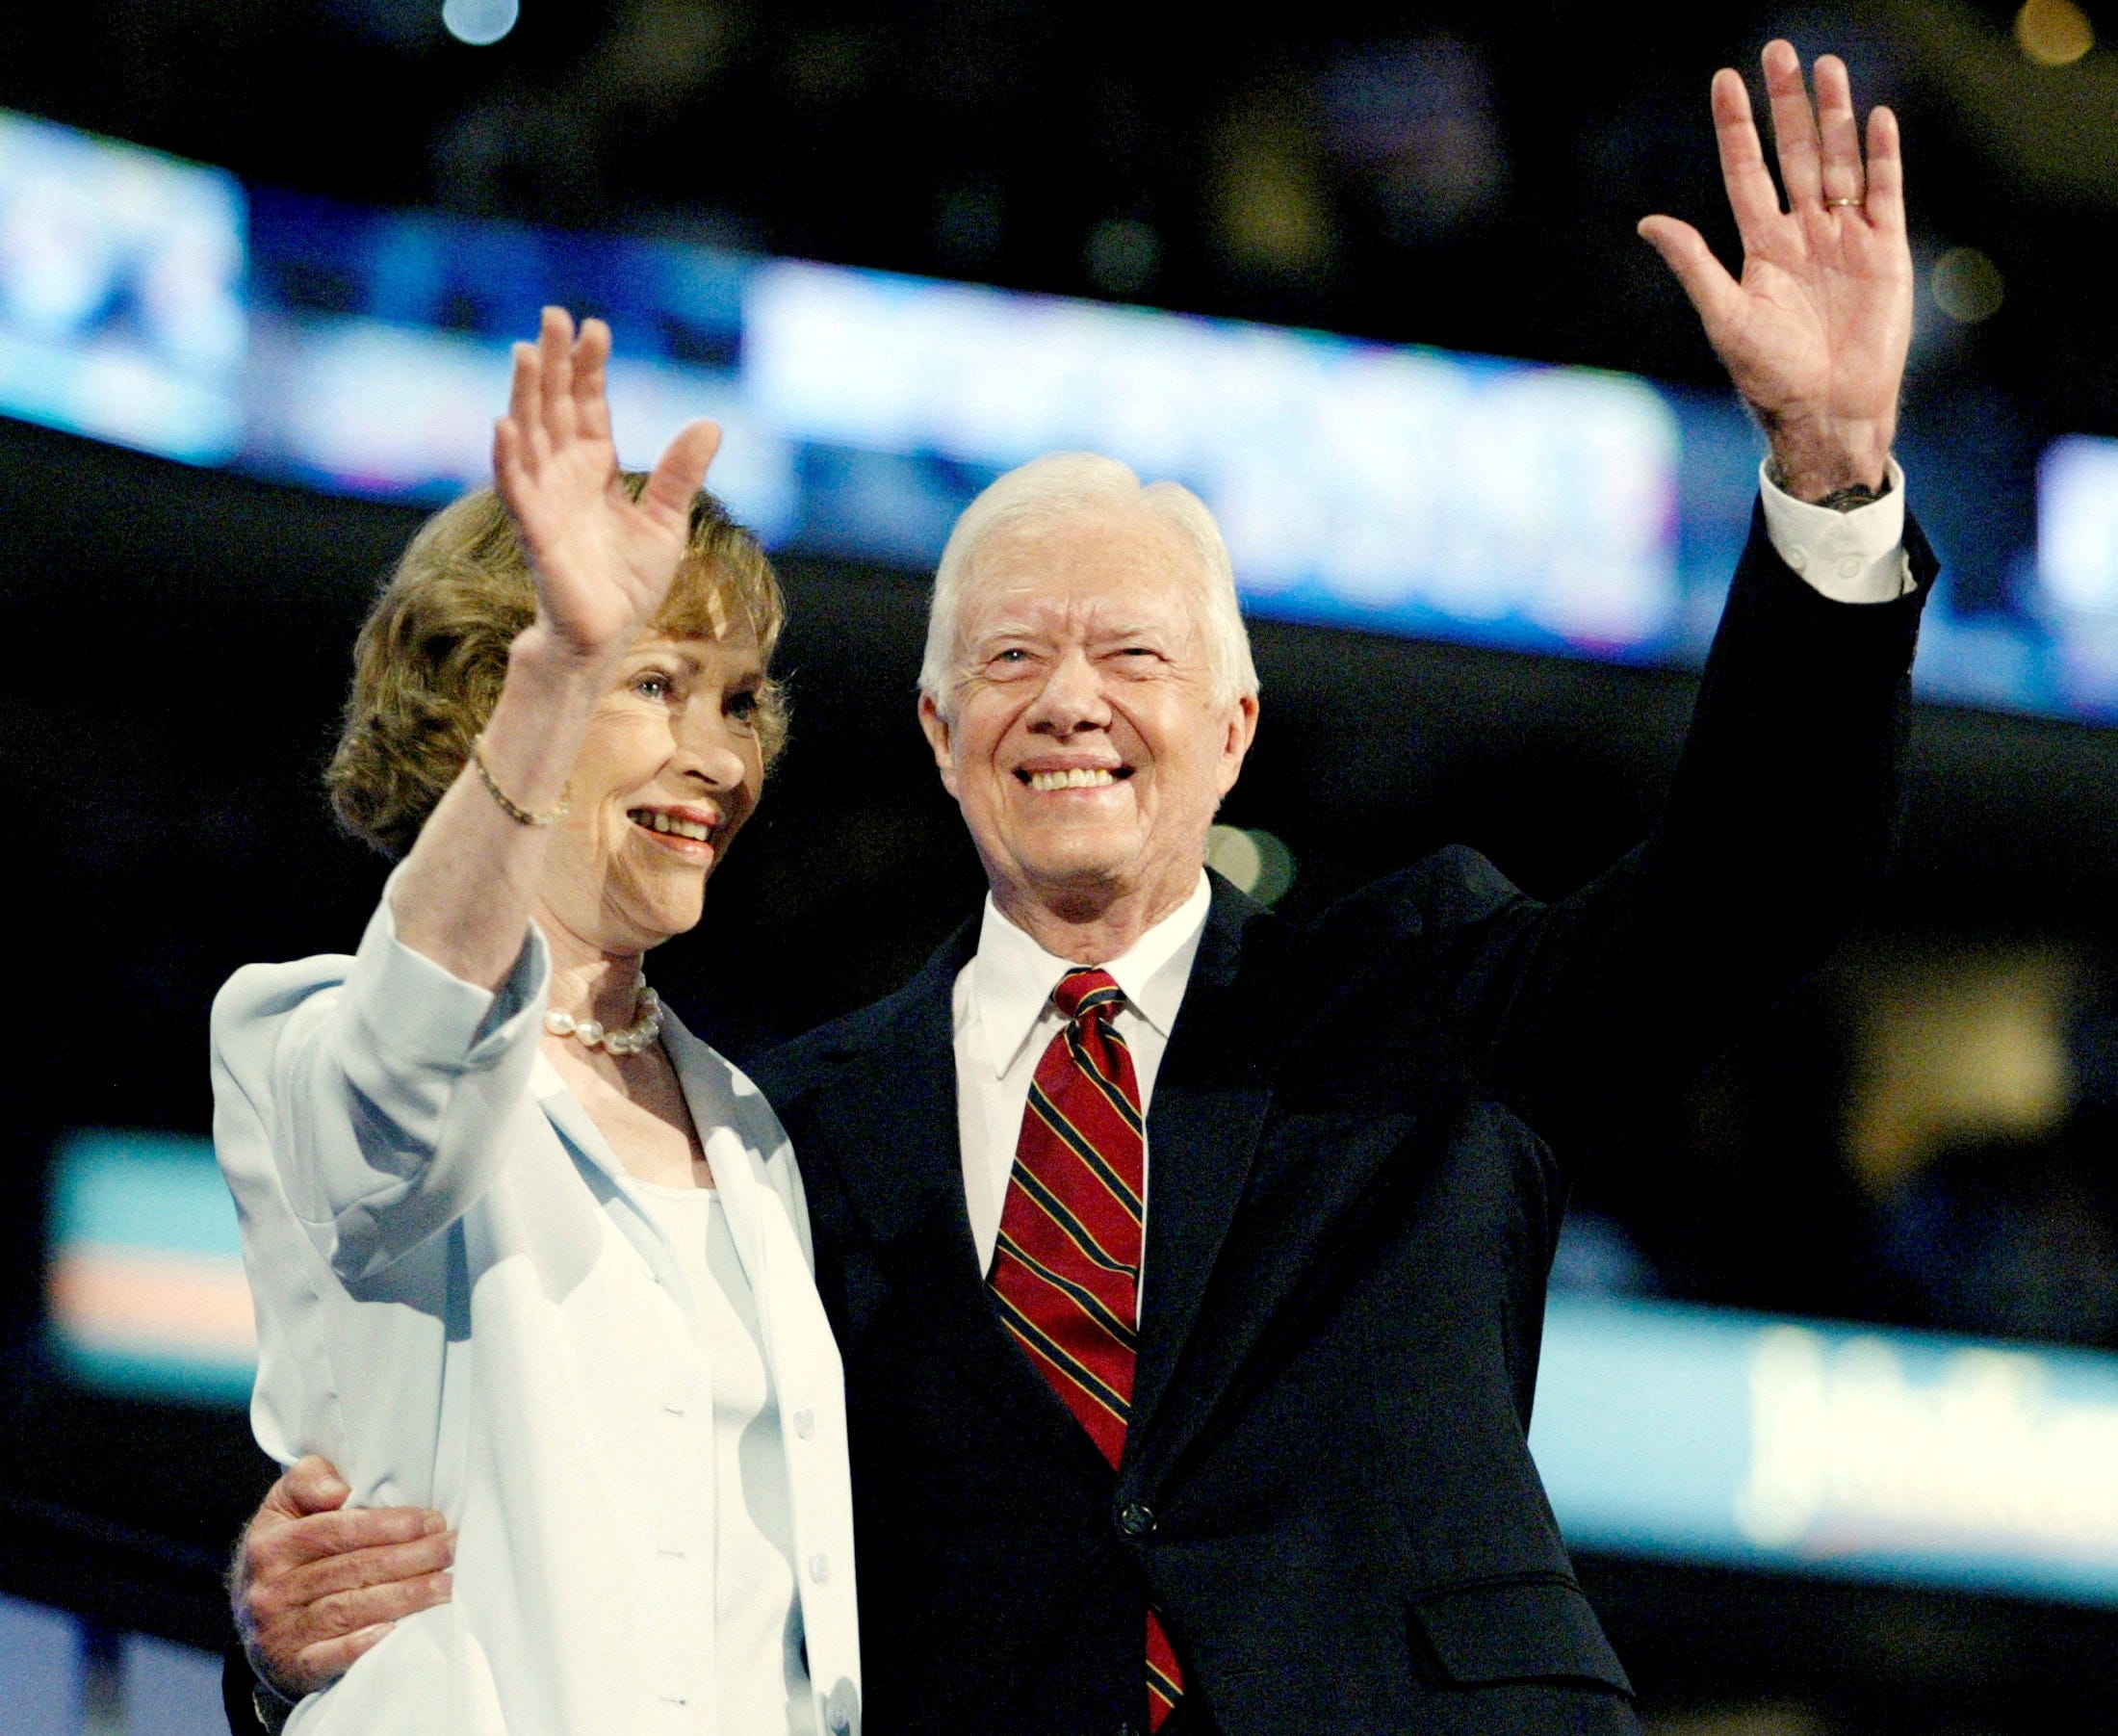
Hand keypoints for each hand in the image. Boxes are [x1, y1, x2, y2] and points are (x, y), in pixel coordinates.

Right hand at [231, 1456, 455, 1698]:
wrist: (256, 1621)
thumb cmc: (287, 1551)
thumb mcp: (285, 1507)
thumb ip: (309, 1481)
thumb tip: (338, 1490)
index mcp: (269, 1545)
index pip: (335, 1531)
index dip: (387, 1525)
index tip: (431, 1521)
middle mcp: (270, 1590)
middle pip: (351, 1570)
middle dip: (410, 1558)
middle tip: (452, 1549)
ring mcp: (279, 1633)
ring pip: (349, 1610)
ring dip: (404, 1597)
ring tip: (446, 1585)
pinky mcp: (292, 1667)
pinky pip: (328, 1658)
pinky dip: (361, 1646)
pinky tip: (394, 1633)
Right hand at [492, 306, 721, 671]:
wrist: (607, 636)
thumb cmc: (629, 582)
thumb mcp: (667, 522)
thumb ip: (682, 475)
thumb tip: (710, 422)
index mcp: (595, 470)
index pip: (589, 407)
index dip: (590, 369)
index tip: (596, 327)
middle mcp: (564, 476)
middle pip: (555, 407)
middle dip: (554, 363)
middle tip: (553, 314)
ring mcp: (545, 501)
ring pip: (529, 436)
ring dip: (525, 395)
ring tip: (526, 352)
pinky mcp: (534, 532)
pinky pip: (515, 489)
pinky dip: (507, 457)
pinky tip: (504, 424)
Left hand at [1638, 40, 1912, 500]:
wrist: (1827, 411)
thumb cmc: (1769, 375)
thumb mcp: (1725, 316)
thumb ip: (1693, 264)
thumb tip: (1648, 221)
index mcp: (1760, 246)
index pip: (1745, 172)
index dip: (1737, 127)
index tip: (1724, 81)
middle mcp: (1802, 233)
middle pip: (1794, 154)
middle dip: (1787, 104)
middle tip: (1779, 51)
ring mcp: (1845, 238)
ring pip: (1839, 162)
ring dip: (1834, 117)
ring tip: (1827, 68)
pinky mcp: (1884, 251)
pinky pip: (1884, 193)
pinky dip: (1881, 156)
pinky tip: (1876, 118)